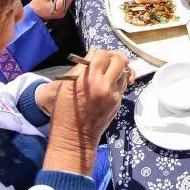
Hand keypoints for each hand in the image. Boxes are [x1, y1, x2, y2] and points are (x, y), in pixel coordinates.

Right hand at [43, 47, 131, 174]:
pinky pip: (122, 85)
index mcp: (88, 78)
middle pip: (119, 60)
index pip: (102, 54)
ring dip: (117, 68)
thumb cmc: (64, 110)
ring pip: (124, 72)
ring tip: (108, 71)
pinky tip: (108, 83)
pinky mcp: (118, 102)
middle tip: (105, 60)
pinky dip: (117, 80)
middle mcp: (104, 85)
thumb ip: (80, 69)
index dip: (98, 52)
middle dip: (113, 57)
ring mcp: (113, 94)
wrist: (75, 137)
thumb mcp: (66, 86)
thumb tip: (92, 56)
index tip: (93, 56)